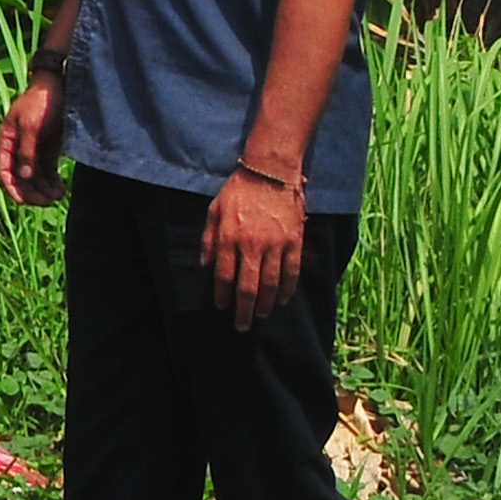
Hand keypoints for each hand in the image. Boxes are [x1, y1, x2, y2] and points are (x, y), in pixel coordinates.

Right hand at [0, 74, 64, 208]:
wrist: (62, 85)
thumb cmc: (43, 101)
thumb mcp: (32, 125)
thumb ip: (27, 150)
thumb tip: (24, 176)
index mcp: (7, 139)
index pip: (4, 169)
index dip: (11, 187)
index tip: (23, 202)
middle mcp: (18, 147)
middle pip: (21, 177)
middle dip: (32, 191)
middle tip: (48, 201)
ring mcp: (34, 149)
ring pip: (35, 177)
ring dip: (45, 189)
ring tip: (60, 195)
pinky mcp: (49, 150)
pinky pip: (48, 172)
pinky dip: (53, 182)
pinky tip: (62, 188)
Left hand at [205, 165, 307, 325]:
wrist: (269, 173)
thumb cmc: (238, 191)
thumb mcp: (214, 210)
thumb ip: (209, 239)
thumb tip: (205, 265)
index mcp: (229, 237)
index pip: (224, 275)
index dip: (222, 295)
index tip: (221, 307)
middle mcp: (252, 245)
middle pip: (248, 286)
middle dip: (244, 310)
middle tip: (242, 326)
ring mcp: (276, 245)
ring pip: (271, 284)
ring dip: (266, 304)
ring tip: (261, 316)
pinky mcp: (295, 243)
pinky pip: (292, 272)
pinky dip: (288, 290)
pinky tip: (283, 300)